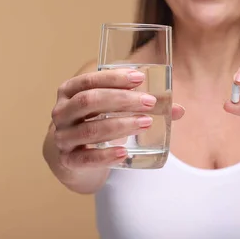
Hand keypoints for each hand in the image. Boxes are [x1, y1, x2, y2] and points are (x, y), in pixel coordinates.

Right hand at [51, 68, 184, 169]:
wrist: (72, 155)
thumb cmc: (94, 122)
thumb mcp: (110, 108)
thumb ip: (139, 104)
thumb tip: (178, 109)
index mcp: (69, 91)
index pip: (89, 80)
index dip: (114, 78)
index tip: (139, 78)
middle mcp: (61, 112)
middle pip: (89, 101)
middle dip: (121, 100)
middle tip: (150, 102)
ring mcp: (62, 137)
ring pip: (89, 130)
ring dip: (120, 125)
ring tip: (145, 122)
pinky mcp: (68, 160)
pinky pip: (86, 158)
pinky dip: (105, 155)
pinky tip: (123, 152)